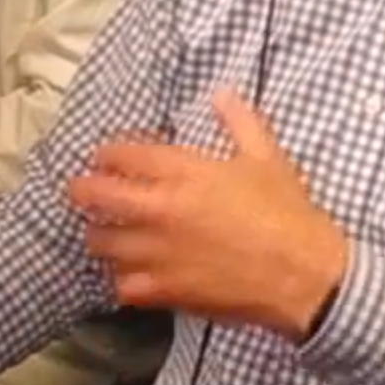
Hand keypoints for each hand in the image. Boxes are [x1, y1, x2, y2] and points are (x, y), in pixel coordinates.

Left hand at [67, 87, 348, 339]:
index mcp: (184, 173)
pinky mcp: (163, 290)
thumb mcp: (269, 158)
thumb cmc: (287, 214)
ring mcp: (157, 253)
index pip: (122, 155)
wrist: (302, 274)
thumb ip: (240, 122)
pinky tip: (131, 273)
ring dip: (100, 235)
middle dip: (82, 190)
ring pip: (100, 244)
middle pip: (95, 197)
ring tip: (106, 234)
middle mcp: (160, 211)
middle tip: (82, 191)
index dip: (107, 153)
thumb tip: (221, 94)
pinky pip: (121, 284)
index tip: (106, 157)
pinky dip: (122, 277)